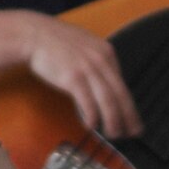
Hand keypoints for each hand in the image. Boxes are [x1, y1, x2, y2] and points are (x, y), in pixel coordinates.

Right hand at [14, 12, 141, 138]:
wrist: (35, 35)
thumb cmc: (58, 43)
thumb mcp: (87, 46)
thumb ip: (99, 63)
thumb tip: (106, 85)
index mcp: (107, 53)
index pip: (123, 85)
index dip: (130, 106)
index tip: (134, 120)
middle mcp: (101, 61)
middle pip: (120, 94)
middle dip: (129, 117)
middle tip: (134, 133)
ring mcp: (87, 69)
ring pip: (107, 100)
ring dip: (113, 121)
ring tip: (114, 134)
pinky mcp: (72, 78)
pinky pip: (87, 102)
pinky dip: (92, 116)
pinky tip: (92, 125)